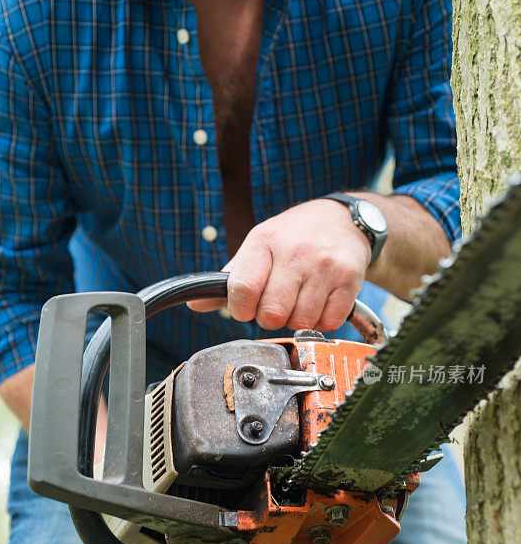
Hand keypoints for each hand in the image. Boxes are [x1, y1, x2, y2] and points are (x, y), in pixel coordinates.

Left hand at [188, 199, 370, 331]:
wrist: (343, 221)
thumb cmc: (294, 238)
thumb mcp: (258, 247)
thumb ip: (230, 280)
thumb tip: (195, 304)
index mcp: (264, 242)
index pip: (243, 290)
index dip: (241, 309)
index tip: (247, 306)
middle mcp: (295, 252)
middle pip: (272, 314)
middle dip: (271, 317)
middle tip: (278, 303)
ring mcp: (324, 266)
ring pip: (301, 322)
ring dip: (298, 320)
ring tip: (301, 299)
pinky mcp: (349, 279)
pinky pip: (328, 322)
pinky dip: (322, 321)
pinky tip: (320, 302)